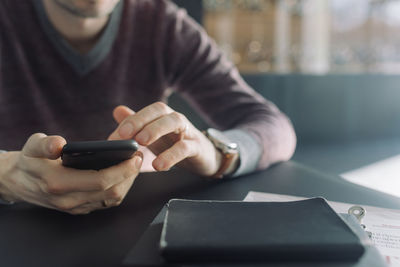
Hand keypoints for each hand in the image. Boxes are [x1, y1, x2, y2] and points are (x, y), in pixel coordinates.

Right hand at [0, 133, 141, 213]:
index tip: (134, 156)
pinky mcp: (79, 208)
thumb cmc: (29, 160)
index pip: (100, 181)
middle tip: (139, 157)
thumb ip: (44, 144)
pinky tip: (123, 175)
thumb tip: (58, 144)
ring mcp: (75, 207)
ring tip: (134, 165)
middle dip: (130, 175)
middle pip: (111, 192)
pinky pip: (105, 202)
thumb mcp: (32, 146)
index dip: (122, 169)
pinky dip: (118, 189)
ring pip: (111, 200)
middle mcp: (69, 200)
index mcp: (58, 184)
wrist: (18, 181)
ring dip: (127, 183)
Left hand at [108, 102, 221, 176]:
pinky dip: (171, 155)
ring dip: (156, 130)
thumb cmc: (176, 144)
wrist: (205, 157)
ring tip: (142, 143)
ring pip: (175, 122)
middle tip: (127, 135)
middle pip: (161, 110)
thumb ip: (137, 124)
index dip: (134, 118)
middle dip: (142, 120)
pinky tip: (159, 165)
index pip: (150, 110)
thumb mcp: (155, 135)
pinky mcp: (197, 148)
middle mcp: (176, 119)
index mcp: (164, 116)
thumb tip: (118, 110)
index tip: (120, 133)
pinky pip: (185, 148)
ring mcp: (188, 131)